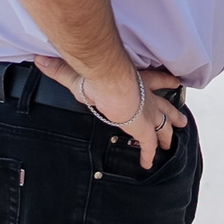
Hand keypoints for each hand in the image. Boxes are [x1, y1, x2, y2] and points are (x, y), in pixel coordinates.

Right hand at [35, 57, 189, 169]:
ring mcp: (147, 114)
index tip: (175, 81)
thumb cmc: (99, 75)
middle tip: (182, 120)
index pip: (157, 78)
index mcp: (138, 80)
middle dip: (173, 114)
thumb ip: (61, 69)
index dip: (166, 80)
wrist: (110, 82)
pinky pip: (149, 146)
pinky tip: (149, 164)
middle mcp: (147, 96)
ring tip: (172, 140)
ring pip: (163, 126)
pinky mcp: (143, 129)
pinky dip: (149, 155)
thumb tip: (40, 60)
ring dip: (168, 134)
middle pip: (165, 106)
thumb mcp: (80, 73)